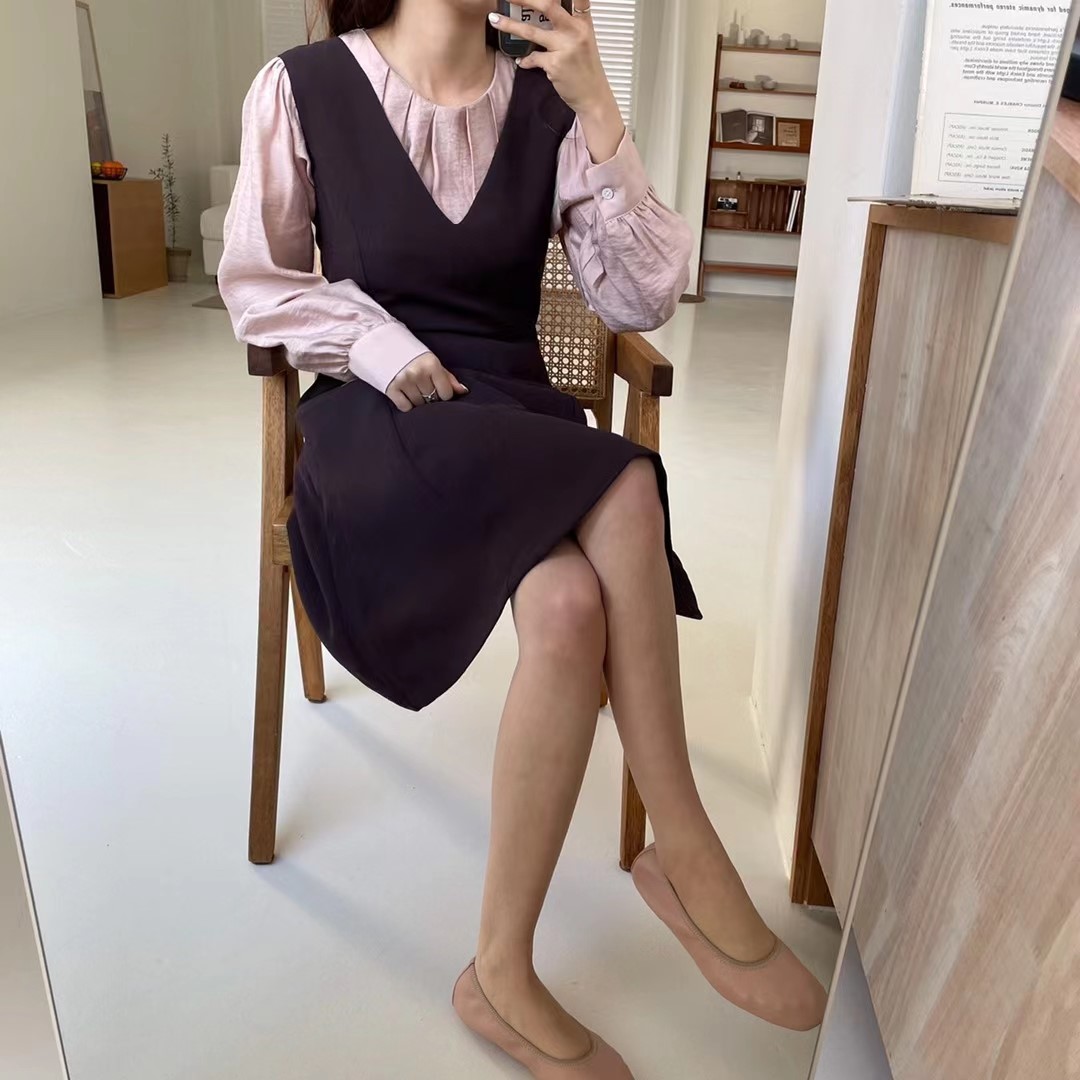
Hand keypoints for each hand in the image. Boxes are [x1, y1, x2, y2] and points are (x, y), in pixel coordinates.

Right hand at [387, 352, 467, 411]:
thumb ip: (447, 377)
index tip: (437, 389)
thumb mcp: (431, 362)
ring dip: (418, 401)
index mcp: (431, 364)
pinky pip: (405, 407)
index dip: (443, 394)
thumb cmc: (411, 355)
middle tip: (422, 387)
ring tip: (412, 389)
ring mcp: (404, 381)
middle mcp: (418, 373)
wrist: (381, 345)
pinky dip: (406, 404)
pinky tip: (404, 394)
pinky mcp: (391, 388)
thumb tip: (463, 391)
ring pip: (419, 404)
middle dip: (430, 397)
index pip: (446, 393)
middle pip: (432, 400)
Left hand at [488, 1, 623, 159]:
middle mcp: (575, 31)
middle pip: (548, 5)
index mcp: (583, 22)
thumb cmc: (586, 69)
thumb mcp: (584, 41)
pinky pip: (532, 58)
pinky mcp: (554, 65)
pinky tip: (521, 61)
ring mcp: (564, 48)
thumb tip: (547, 10)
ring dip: (510, 25)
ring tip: (495, 19)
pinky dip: (524, 60)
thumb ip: (569, 24)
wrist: (593, 96)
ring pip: (531, 31)